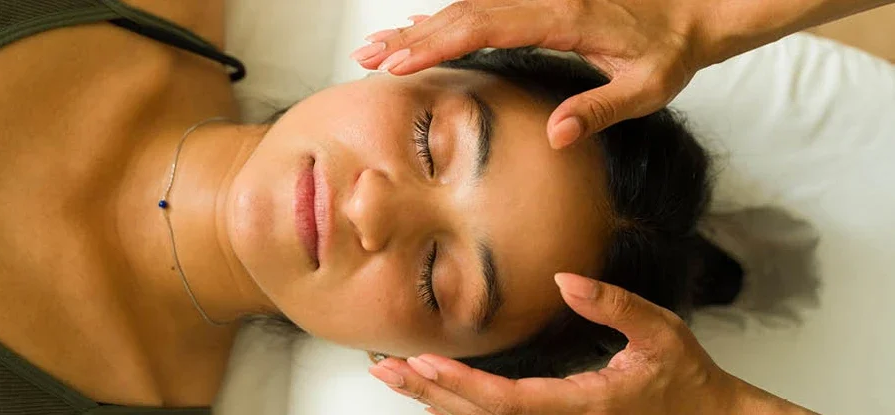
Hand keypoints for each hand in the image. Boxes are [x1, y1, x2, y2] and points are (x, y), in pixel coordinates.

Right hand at [351, 0, 718, 148]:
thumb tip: (553, 137)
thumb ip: (598, 110)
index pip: (484, 25)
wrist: (695, 8)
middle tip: (365, 58)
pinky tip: (420, 31)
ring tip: (377, 47)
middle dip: (410, 36)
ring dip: (420, 27)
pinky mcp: (538, 0)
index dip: (436, 42)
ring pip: (466, 6)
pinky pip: (481, 6)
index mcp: (563, 16)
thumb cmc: (670, 50)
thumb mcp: (645, 88)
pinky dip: (445, 20)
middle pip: (462, 12)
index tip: (398, 61)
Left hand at [367, 273, 813, 414]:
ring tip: (393, 375)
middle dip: (430, 392)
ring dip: (435, 400)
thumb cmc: (686, 377)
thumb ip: (616, 307)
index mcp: (583, 404)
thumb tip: (566, 279)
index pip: (511, 401)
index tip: (427, 362)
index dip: (465, 385)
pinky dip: (459, 408)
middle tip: (386, 368)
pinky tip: (431, 395)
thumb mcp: (663, 333)